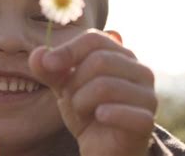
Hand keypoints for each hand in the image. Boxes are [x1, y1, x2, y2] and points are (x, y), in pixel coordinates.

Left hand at [29, 29, 156, 155]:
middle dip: (75, 82)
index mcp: (120, 55)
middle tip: (72, 99)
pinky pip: (124, 112)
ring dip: (82, 102)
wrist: (102, 148)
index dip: (68, 50)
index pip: (94, 39)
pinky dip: (105, 115)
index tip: (48, 64)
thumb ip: (49, 70)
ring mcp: (147, 95)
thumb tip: (38, 54)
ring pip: (105, 86)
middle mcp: (139, 70)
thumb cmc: (86, 110)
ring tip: (83, 112)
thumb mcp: (63, 87)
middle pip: (99, 60)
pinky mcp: (146, 120)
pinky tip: (99, 118)